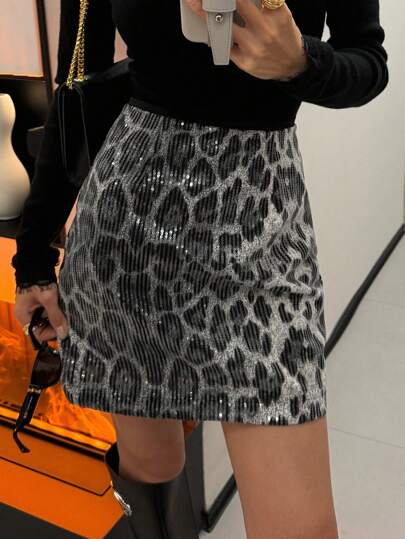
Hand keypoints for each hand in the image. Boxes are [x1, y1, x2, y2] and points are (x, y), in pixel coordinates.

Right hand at [14, 282, 69, 341]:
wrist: (37, 263)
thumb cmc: (39, 281)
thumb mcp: (48, 299)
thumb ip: (56, 316)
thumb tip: (63, 334)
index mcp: (24, 316)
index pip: (38, 334)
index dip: (51, 333)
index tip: (64, 327)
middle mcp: (28, 315)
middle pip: (44, 328)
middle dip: (56, 324)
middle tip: (68, 320)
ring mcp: (34, 308)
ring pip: (49, 320)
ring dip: (58, 317)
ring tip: (67, 312)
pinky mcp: (41, 302)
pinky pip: (50, 312)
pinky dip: (58, 310)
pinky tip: (65, 307)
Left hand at [185, 0, 308, 79]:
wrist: (292, 65)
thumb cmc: (284, 35)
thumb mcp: (280, 13)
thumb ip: (264, 2)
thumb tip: (236, 0)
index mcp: (277, 13)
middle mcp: (266, 30)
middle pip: (238, 4)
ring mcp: (254, 47)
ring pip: (226, 26)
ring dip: (209, 14)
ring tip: (196, 3)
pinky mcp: (245, 62)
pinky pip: (224, 46)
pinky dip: (215, 36)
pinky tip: (210, 29)